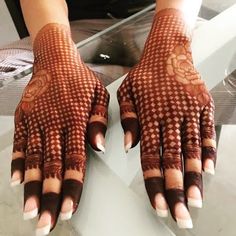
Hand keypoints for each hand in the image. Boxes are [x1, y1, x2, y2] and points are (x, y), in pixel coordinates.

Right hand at [10, 23, 108, 233]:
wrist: (56, 58)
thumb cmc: (80, 79)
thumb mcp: (99, 95)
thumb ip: (98, 121)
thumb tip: (98, 146)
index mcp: (76, 119)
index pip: (74, 160)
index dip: (71, 186)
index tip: (68, 208)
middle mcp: (54, 122)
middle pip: (52, 166)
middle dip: (49, 196)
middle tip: (45, 222)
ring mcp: (36, 119)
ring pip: (34, 159)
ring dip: (32, 186)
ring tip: (30, 210)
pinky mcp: (24, 116)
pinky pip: (20, 142)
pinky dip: (18, 162)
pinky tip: (16, 180)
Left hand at [117, 9, 215, 227]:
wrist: (167, 50)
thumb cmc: (145, 74)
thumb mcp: (126, 92)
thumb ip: (128, 120)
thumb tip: (130, 147)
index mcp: (149, 116)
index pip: (150, 156)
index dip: (154, 182)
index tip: (157, 203)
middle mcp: (170, 116)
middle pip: (173, 159)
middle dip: (176, 189)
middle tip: (180, 214)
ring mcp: (189, 111)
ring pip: (191, 150)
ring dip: (193, 177)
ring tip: (194, 200)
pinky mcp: (202, 106)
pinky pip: (206, 132)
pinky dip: (208, 152)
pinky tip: (208, 171)